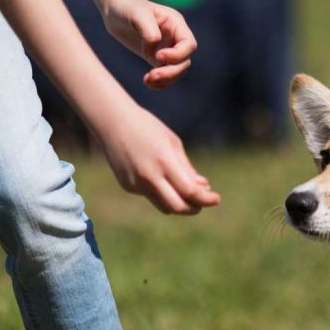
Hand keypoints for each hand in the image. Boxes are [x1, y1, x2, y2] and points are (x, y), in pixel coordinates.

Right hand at [97, 104, 220, 213]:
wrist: (112, 121)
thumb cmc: (148, 128)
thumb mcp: (173, 143)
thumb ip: (187, 169)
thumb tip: (203, 188)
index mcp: (164, 162)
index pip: (190, 192)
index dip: (206, 199)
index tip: (217, 199)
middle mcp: (149, 176)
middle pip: (178, 207)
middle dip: (194, 208)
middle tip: (203, 202)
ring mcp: (136, 184)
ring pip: (164, 206)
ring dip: (179, 204)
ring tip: (187, 192)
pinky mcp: (128, 186)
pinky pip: (151, 196)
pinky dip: (162, 192)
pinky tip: (158, 176)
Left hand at [102, 0, 196, 89]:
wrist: (113, 10)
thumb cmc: (126, 7)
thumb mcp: (137, 14)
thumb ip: (149, 29)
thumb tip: (156, 47)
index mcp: (176, 24)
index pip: (189, 44)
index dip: (178, 54)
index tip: (158, 56)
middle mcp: (175, 38)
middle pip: (184, 61)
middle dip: (171, 71)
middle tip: (153, 75)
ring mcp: (168, 49)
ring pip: (177, 71)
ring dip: (166, 79)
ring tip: (148, 80)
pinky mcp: (157, 59)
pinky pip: (165, 75)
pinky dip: (159, 83)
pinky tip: (147, 81)